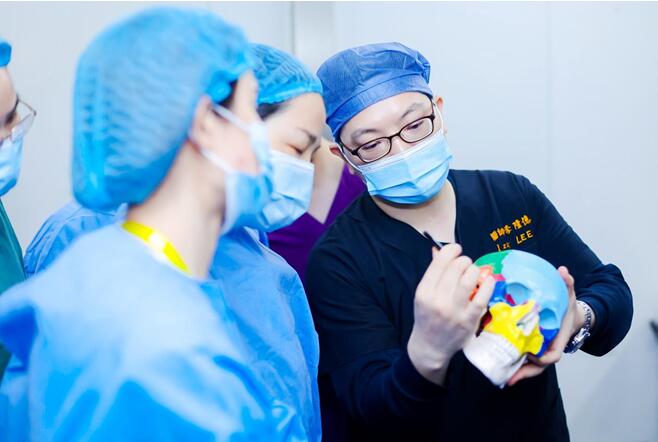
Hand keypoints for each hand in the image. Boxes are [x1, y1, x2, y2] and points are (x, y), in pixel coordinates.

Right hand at [408, 244, 495, 385]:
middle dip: (464, 260)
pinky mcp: (469, 320)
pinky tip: (489, 280)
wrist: (430, 346)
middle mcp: (437, 300)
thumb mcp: (424, 294)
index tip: (456, 249)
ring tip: (474, 272)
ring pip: (469, 280)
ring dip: (475, 270)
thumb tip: (440, 250)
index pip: (440, 262)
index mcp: (424, 291)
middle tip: (465, 263)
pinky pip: (482, 297)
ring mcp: (454, 311)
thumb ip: (433, 272)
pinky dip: (488, 285)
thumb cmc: (427, 316)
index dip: (451, 250)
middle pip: (456, 268)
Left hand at [507, 266, 578, 385]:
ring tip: (502, 377)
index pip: (554, 354)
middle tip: (511, 377)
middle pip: (538, 365)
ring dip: (517, 372)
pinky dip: (513, 363)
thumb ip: (567, 283)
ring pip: (529, 365)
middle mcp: (548, 346)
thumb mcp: (569, 293)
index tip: (536, 357)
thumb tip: (563, 271)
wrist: (569, 312)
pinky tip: (498, 364)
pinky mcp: (529, 346)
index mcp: (558, 338)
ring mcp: (538, 348)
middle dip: (526, 372)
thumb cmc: (567, 305)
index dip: (545, 359)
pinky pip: (521, 356)